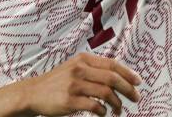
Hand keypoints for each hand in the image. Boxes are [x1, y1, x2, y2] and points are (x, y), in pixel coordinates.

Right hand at [21, 52, 141, 115]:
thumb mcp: (75, 67)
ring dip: (117, 103)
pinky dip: (103, 111)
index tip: (138, 82)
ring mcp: (74, 85)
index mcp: (84, 59)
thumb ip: (94, 68)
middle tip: (136, 98)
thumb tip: (120, 76)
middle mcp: (80, 69)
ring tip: (119, 110)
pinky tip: (104, 113)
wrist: (33, 92)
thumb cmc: (58, 81)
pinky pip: (94, 106)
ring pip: (106, 93)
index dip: (128, 73)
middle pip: (112, 78)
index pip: (112, 64)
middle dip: (128, 89)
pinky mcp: (69, 100)